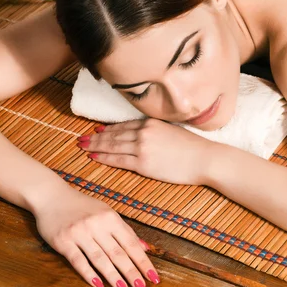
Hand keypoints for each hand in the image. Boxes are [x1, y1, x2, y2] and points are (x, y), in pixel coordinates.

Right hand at [32, 184, 159, 286]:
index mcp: (110, 217)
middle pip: (118, 253)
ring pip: (100, 259)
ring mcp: (80, 233)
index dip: (143, 262)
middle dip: (131, 272)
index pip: (131, 243)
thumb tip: (146, 248)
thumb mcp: (106, 212)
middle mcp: (97, 225)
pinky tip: (98, 284)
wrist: (51, 196)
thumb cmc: (82, 206)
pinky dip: (89, 274)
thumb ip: (125, 230)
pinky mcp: (64, 241)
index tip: (153, 277)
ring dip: (113, 276)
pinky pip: (78, 261)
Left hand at [77, 118, 215, 184]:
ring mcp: (142, 147)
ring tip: (83, 147)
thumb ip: (157, 132)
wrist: (205, 159)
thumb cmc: (194, 148)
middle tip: (81, 139)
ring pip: (112, 146)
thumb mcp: (173, 132)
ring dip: (95, 146)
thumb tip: (145, 136)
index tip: (97, 130)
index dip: (108, 128)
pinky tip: (94, 157)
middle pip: (114, 134)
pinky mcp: (144, 163)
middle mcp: (144, 131)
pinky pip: (118, 160)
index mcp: (151, 122)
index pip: (124, 125)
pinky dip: (104, 158)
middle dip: (96, 137)